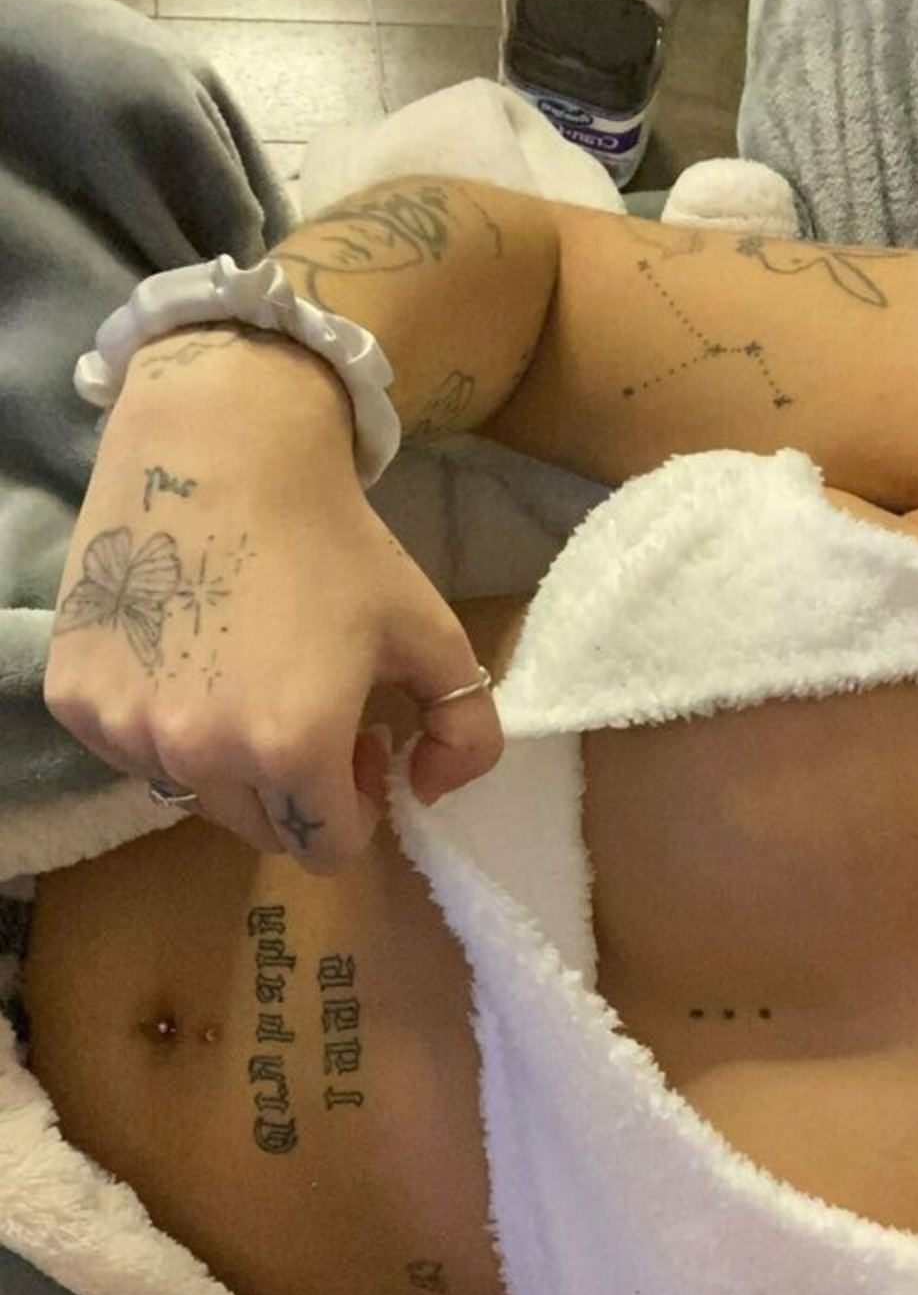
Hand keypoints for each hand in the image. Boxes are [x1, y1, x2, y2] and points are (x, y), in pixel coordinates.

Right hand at [43, 336, 503, 871]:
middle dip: (298, 788)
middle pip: (260, 828)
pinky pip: (133, 748)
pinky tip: (187, 648)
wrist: (218, 446)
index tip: (361, 745)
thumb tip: (428, 794)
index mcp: (291, 748)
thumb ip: (466, 732)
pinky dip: (164, 721)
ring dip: (228, 757)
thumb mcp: (432, 631)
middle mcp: (200, 754)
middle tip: (312, 705)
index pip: (325, 848)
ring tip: (248, 671)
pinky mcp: (76, 699)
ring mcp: (127, 728)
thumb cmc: (332, 539)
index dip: (356, 805)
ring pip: (194, 791)